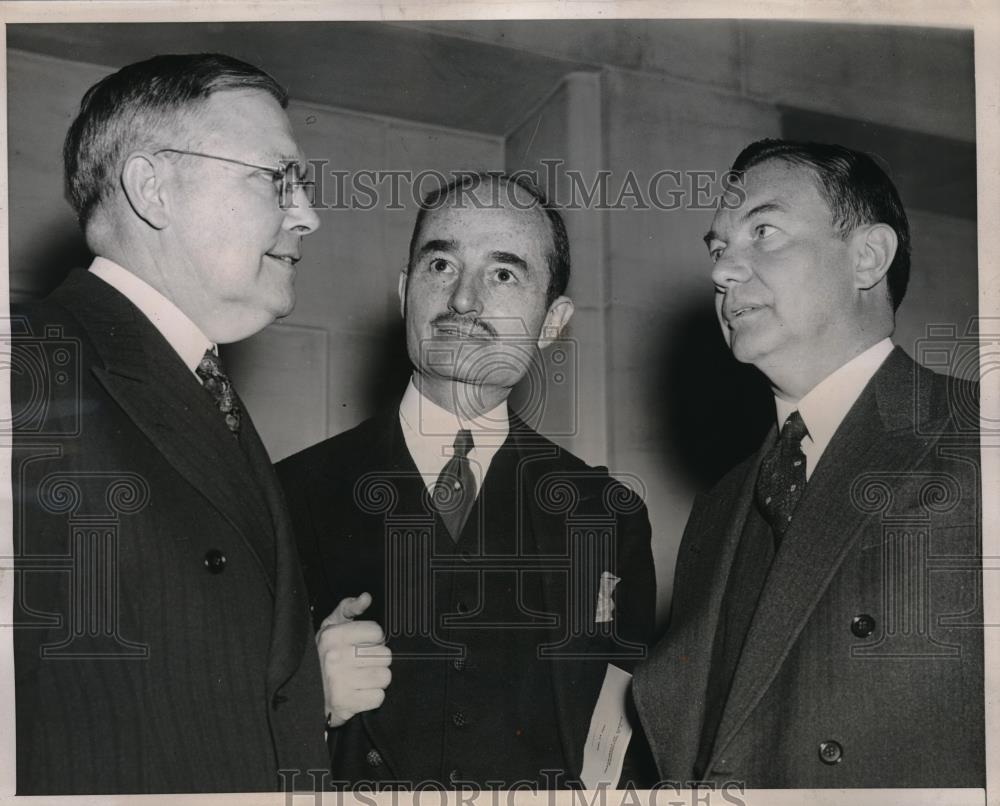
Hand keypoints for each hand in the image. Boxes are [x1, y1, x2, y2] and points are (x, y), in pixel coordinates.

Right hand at [316, 592, 391, 727]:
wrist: (301, 694)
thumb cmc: (320, 657)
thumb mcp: (329, 627)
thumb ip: (348, 608)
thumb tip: (366, 597)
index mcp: (333, 636)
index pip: (377, 632)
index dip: (374, 639)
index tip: (364, 645)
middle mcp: (336, 657)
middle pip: (384, 655)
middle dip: (376, 660)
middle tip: (362, 664)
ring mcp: (340, 681)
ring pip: (384, 676)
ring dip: (376, 679)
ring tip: (361, 678)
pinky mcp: (344, 703)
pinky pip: (378, 697)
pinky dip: (371, 697)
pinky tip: (359, 693)